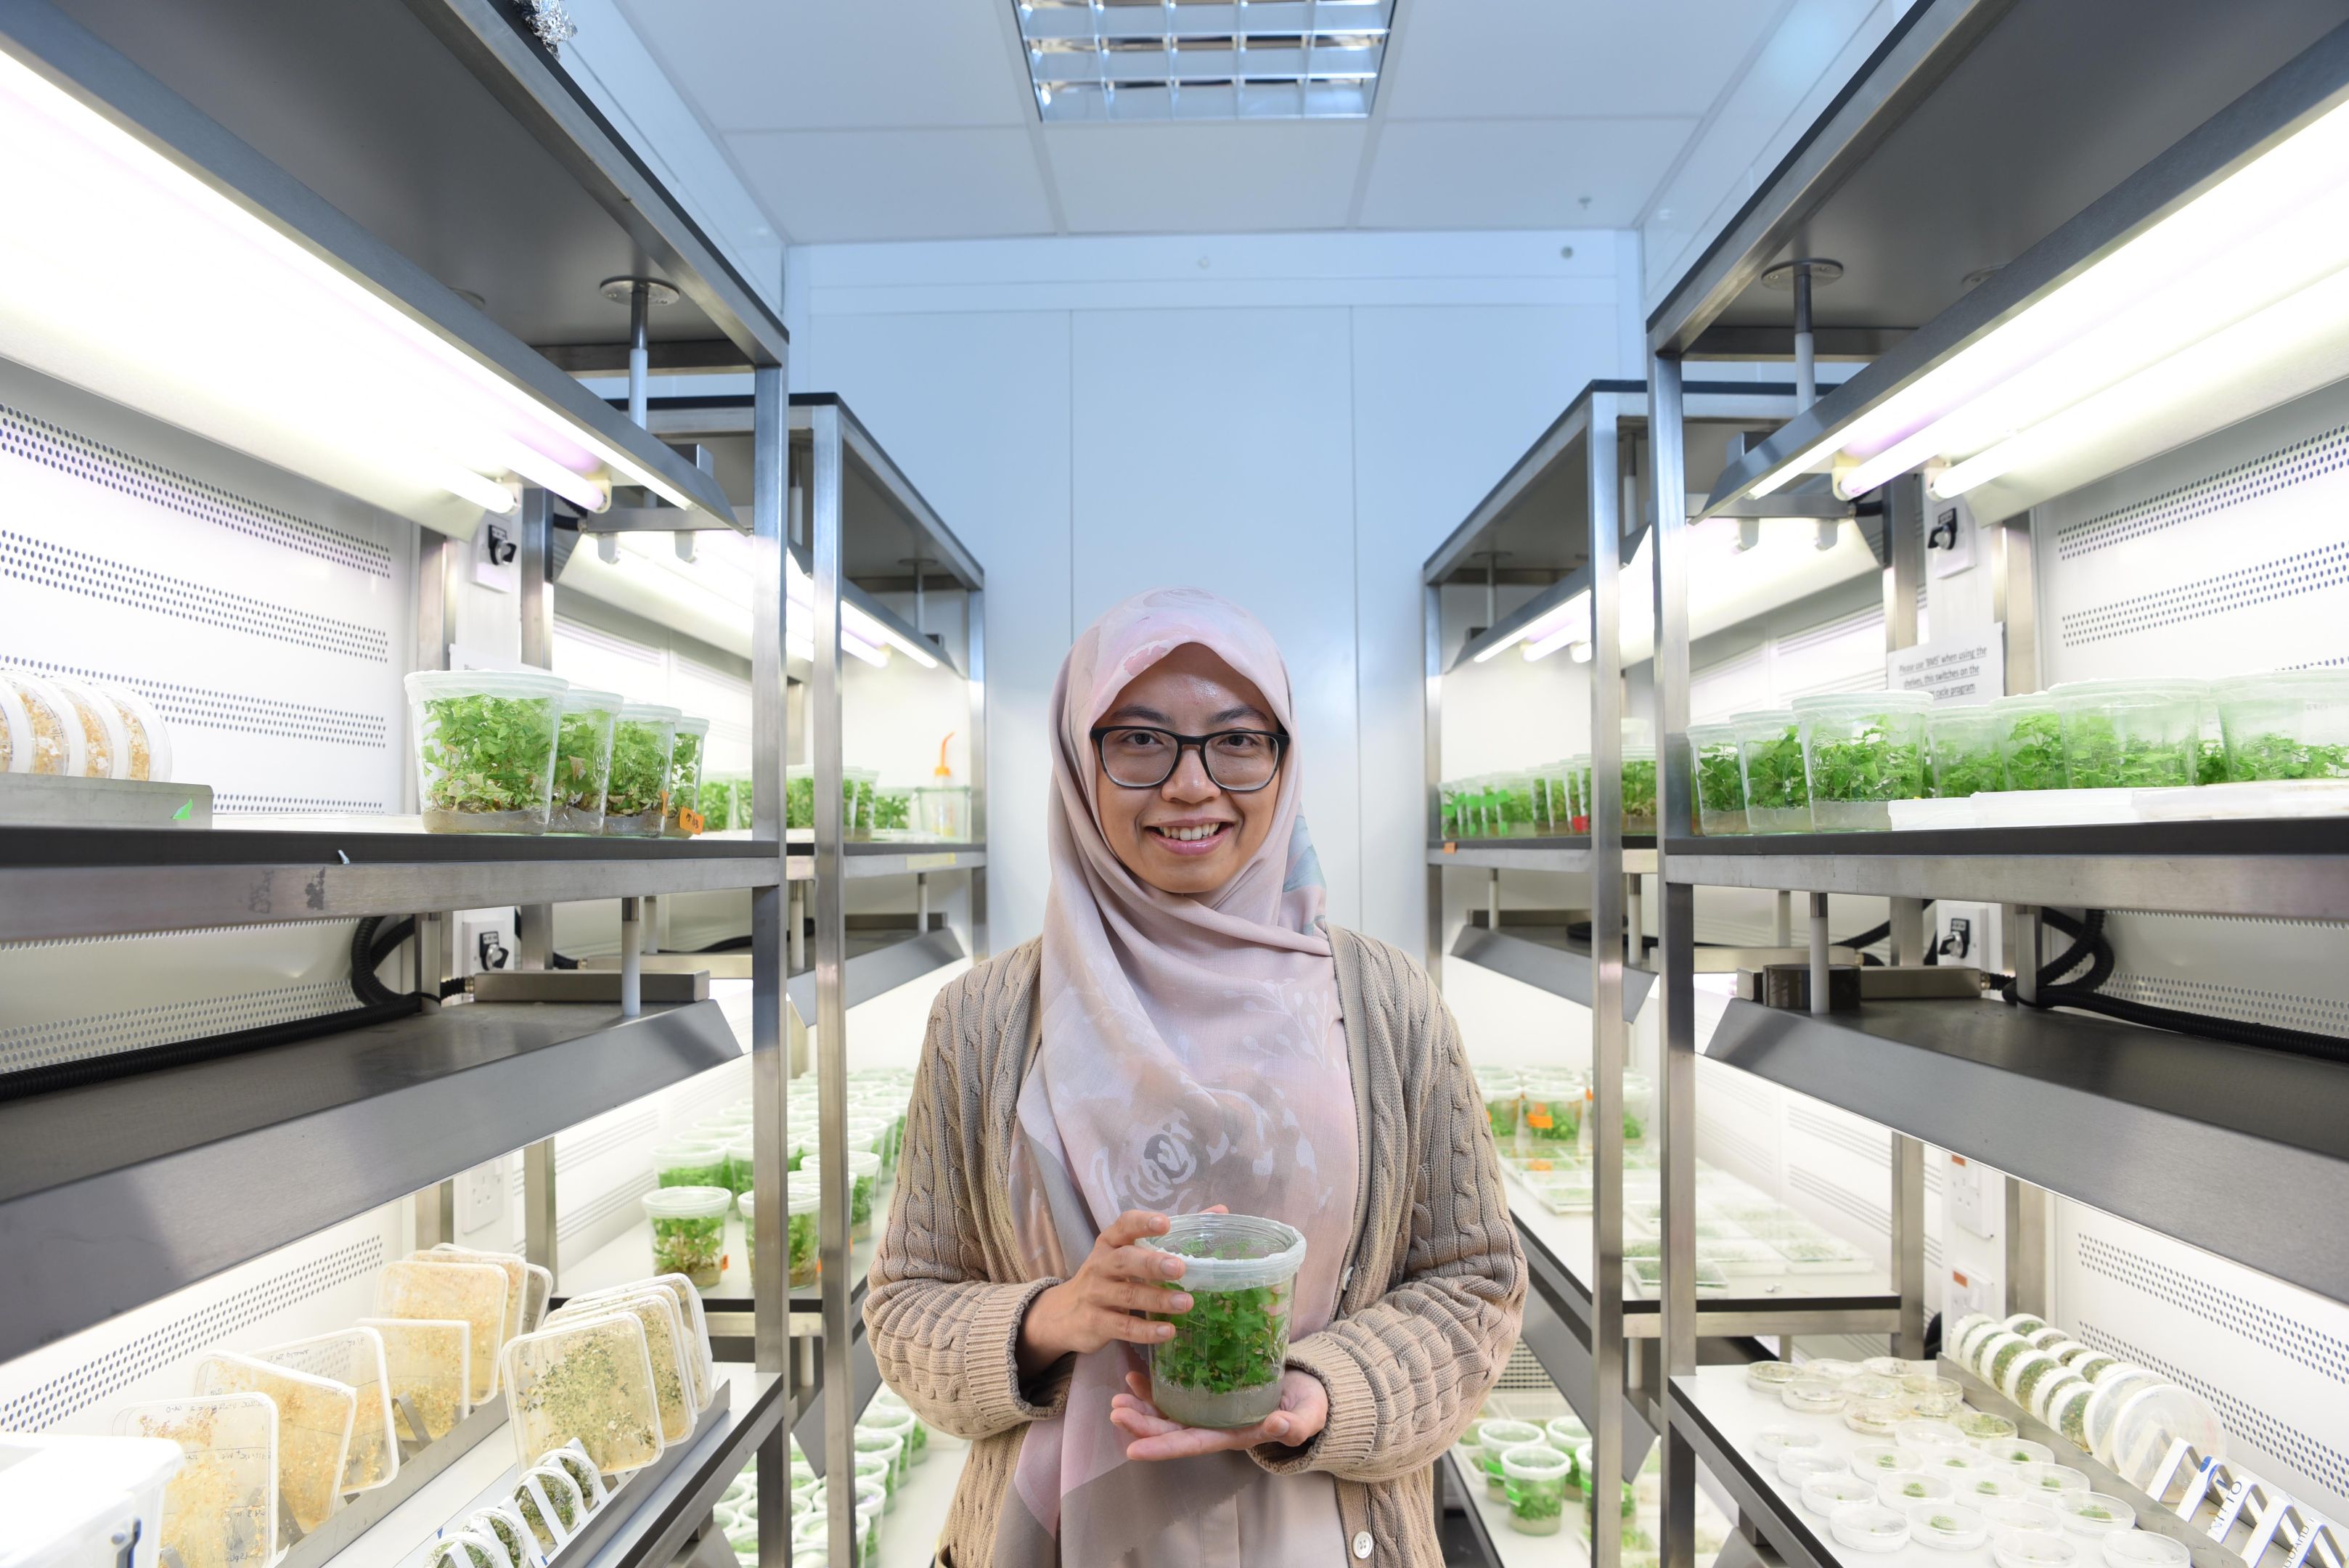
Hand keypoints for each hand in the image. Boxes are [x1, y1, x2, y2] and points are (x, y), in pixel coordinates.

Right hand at [1017, 1209, 1215, 1375]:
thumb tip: (1220, 1212)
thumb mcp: (1129, 1253)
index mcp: (1111, 1242)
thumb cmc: (1109, 1277)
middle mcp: (1101, 1265)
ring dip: (1158, 1299)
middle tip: (1180, 1267)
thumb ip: (1171, 1235)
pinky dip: (1146, 1331)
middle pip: (1124, 1260)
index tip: (1165, 1223)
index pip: (1123, 1226)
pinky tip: (1169, 1331)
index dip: (1143, 1223)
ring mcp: (1096, 1295)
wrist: (1064, 1314)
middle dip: (1151, 1263)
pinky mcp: (1096, 1323)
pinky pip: (1123, 1327)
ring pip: (1127, 1295)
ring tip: (1187, 1302)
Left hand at [1110, 1368, 1329, 1459]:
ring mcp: (1210, 1409)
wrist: (1309, 1391)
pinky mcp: (1210, 1390)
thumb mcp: (1306, 1416)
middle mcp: (1215, 1425)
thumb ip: (1294, 1425)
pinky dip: (1155, 1385)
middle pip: (1171, 1429)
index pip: (1191, 1445)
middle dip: (1142, 1423)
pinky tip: (1136, 1374)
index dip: (1162, 1448)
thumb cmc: (1307, 1406)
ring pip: (1168, 1411)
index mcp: (1233, 1436)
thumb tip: (1277, 1426)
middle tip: (1116, 1410)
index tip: (1132, 1451)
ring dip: (1142, 1405)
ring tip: (1118, 1395)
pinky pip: (1176, 1390)